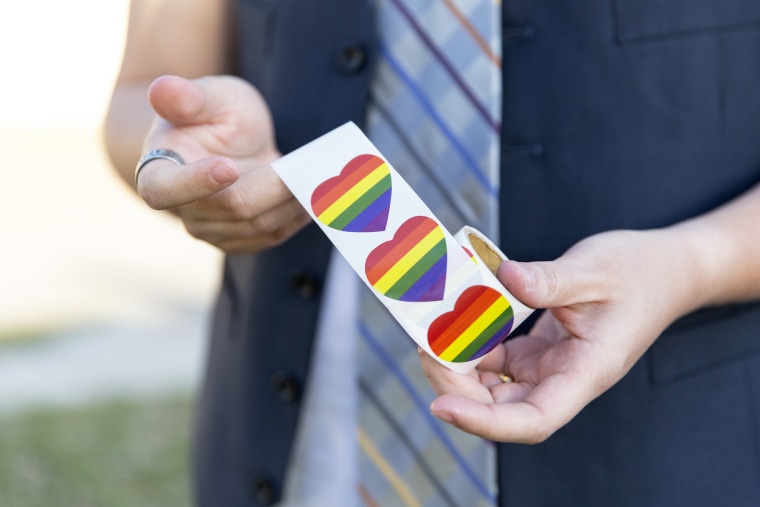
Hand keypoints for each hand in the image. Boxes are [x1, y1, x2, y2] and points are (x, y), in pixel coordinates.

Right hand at [137, 75, 310, 253]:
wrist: (228, 142)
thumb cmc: (212, 115)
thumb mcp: (207, 96)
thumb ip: (187, 97)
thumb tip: (160, 89)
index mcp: (158, 174)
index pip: (166, 191)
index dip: (196, 183)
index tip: (228, 167)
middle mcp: (182, 211)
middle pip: (233, 207)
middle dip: (274, 186)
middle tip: (307, 165)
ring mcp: (211, 231)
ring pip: (260, 224)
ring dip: (292, 200)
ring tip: (318, 175)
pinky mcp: (240, 241)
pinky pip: (273, 234)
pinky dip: (297, 214)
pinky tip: (314, 193)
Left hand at [421, 228, 703, 442]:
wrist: (665, 270)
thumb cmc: (639, 272)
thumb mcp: (593, 271)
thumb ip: (548, 280)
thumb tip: (502, 276)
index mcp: (586, 373)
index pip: (532, 418)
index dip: (484, 421)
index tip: (442, 405)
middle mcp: (565, 379)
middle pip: (503, 407)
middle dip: (459, 387)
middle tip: (427, 347)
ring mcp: (552, 367)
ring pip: (496, 386)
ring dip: (462, 367)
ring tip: (435, 332)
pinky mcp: (542, 351)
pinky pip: (500, 360)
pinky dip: (475, 345)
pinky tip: (459, 320)